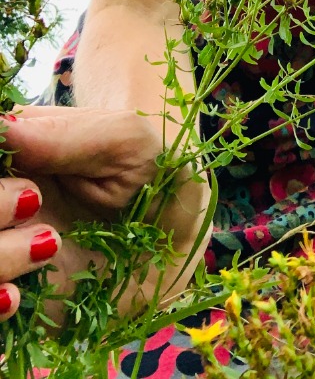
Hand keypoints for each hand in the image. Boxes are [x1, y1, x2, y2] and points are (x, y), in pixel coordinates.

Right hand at [0, 105, 210, 325]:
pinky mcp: (21, 303)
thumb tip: (6, 126)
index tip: (27, 183)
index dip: (1, 165)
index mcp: (18, 154)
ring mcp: (10, 252)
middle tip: (32, 200)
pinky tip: (16, 298)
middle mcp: (5, 204)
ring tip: (48, 244)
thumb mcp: (126, 139)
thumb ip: (66, 133)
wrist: (183, 235)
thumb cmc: (156, 169)